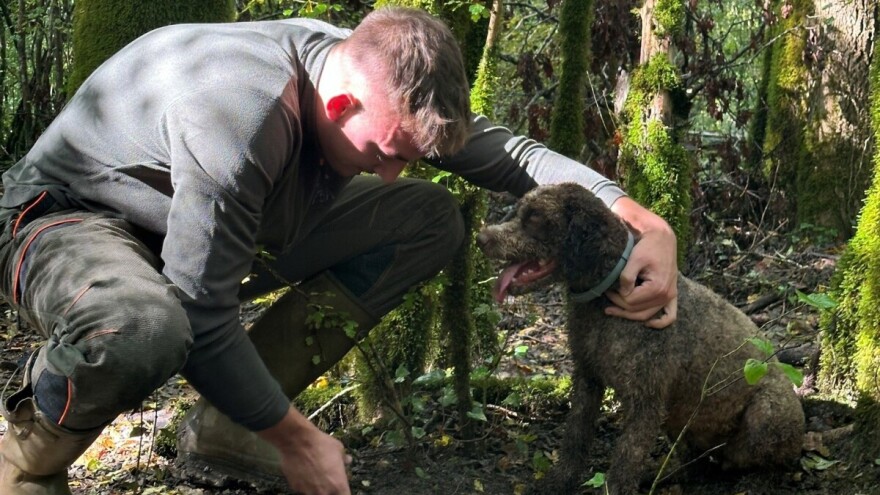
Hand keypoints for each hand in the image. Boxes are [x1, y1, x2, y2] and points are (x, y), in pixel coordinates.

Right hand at [257, 407, 351, 494]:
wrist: (297, 440)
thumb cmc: (321, 443)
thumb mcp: (338, 448)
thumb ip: (344, 459)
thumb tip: (348, 460)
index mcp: (339, 485)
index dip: (343, 492)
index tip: (341, 488)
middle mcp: (324, 493)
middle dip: (330, 491)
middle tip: (327, 481)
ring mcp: (309, 492)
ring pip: (315, 494)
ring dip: (316, 488)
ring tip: (315, 476)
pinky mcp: (296, 489)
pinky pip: (303, 490)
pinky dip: (305, 484)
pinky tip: (304, 473)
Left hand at [604, 197, 677, 327]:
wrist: (662, 238)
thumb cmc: (648, 247)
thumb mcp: (634, 259)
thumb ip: (627, 277)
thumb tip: (623, 293)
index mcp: (657, 287)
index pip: (631, 302)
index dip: (616, 297)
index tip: (606, 289)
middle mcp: (666, 295)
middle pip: (637, 311)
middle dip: (619, 305)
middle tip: (607, 295)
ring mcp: (670, 296)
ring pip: (647, 315)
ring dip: (629, 315)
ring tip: (612, 310)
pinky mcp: (671, 294)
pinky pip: (670, 315)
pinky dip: (660, 322)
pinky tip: (648, 324)